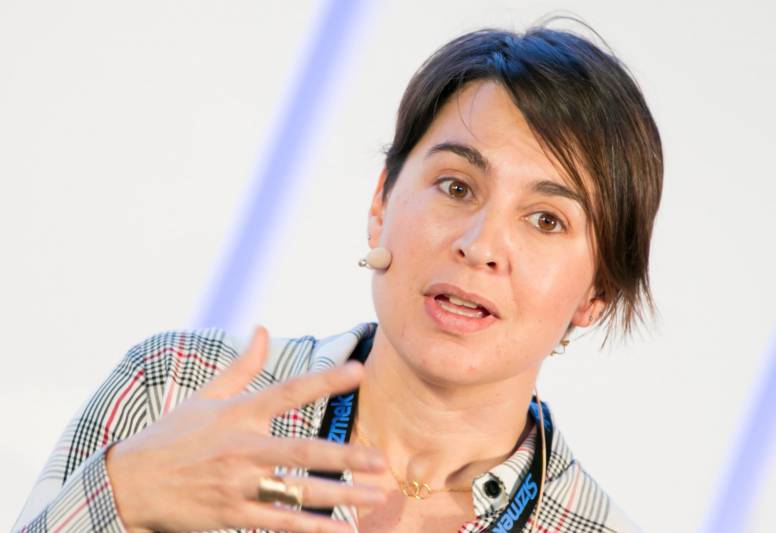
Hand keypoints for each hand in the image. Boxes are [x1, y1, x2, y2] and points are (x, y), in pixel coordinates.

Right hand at [106, 326, 386, 532]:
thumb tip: (262, 328)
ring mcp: (237, 485)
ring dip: (340, 496)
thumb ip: (242, 366)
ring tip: (375, 497)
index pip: (289, 391)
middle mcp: (242, 447)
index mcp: (239, 413)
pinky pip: (280, 523)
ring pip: (297, 491)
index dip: (324, 380)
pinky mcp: (231, 515)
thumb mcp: (205, 397)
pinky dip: (312, 528)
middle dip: (345, 457)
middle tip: (381, 461)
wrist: (128, 484)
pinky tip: (340, 531)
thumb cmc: (172, 436)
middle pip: (302, 450)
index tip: (358, 371)